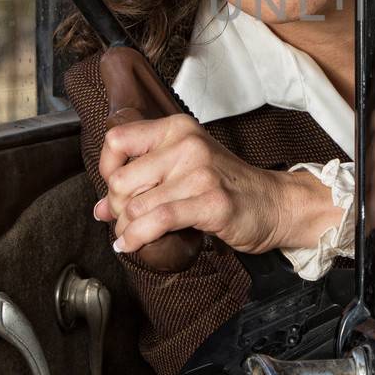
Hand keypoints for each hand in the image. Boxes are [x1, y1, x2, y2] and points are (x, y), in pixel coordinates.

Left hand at [95, 114, 341, 269]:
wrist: (274, 203)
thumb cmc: (228, 186)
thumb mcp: (184, 169)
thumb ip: (143, 181)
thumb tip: (100, 207)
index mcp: (178, 129)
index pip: (117, 140)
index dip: (106, 168)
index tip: (114, 188)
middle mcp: (187, 145)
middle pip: (120, 179)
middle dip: (116, 207)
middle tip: (125, 219)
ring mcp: (199, 173)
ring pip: (135, 205)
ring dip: (125, 229)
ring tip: (129, 237)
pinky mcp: (210, 202)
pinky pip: (157, 221)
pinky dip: (137, 238)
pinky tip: (132, 245)